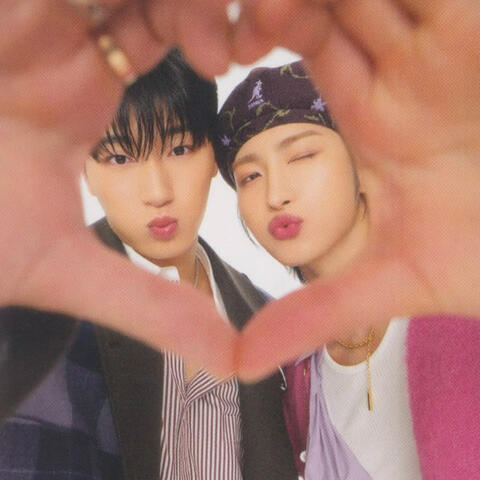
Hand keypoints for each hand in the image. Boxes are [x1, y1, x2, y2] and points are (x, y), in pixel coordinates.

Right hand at [0, 0, 238, 376]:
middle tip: (216, 41)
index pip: (169, 29)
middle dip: (192, 4)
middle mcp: (56, 42)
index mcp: (84, 91)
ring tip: (193, 24)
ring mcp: (19, 15)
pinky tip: (110, 10)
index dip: (212, 31)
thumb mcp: (63, 271)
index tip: (229, 56)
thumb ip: (149, 306)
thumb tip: (230, 357)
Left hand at [236, 0, 479, 378]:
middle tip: (252, 12)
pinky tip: (406, 4)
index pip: (308, 34)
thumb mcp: (391, 284)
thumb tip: (239, 362)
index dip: (265, 25)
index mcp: (374, 111)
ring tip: (282, 5)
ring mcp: (457, 41)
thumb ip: (316, 311)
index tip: (233, 44)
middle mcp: (411, 67)